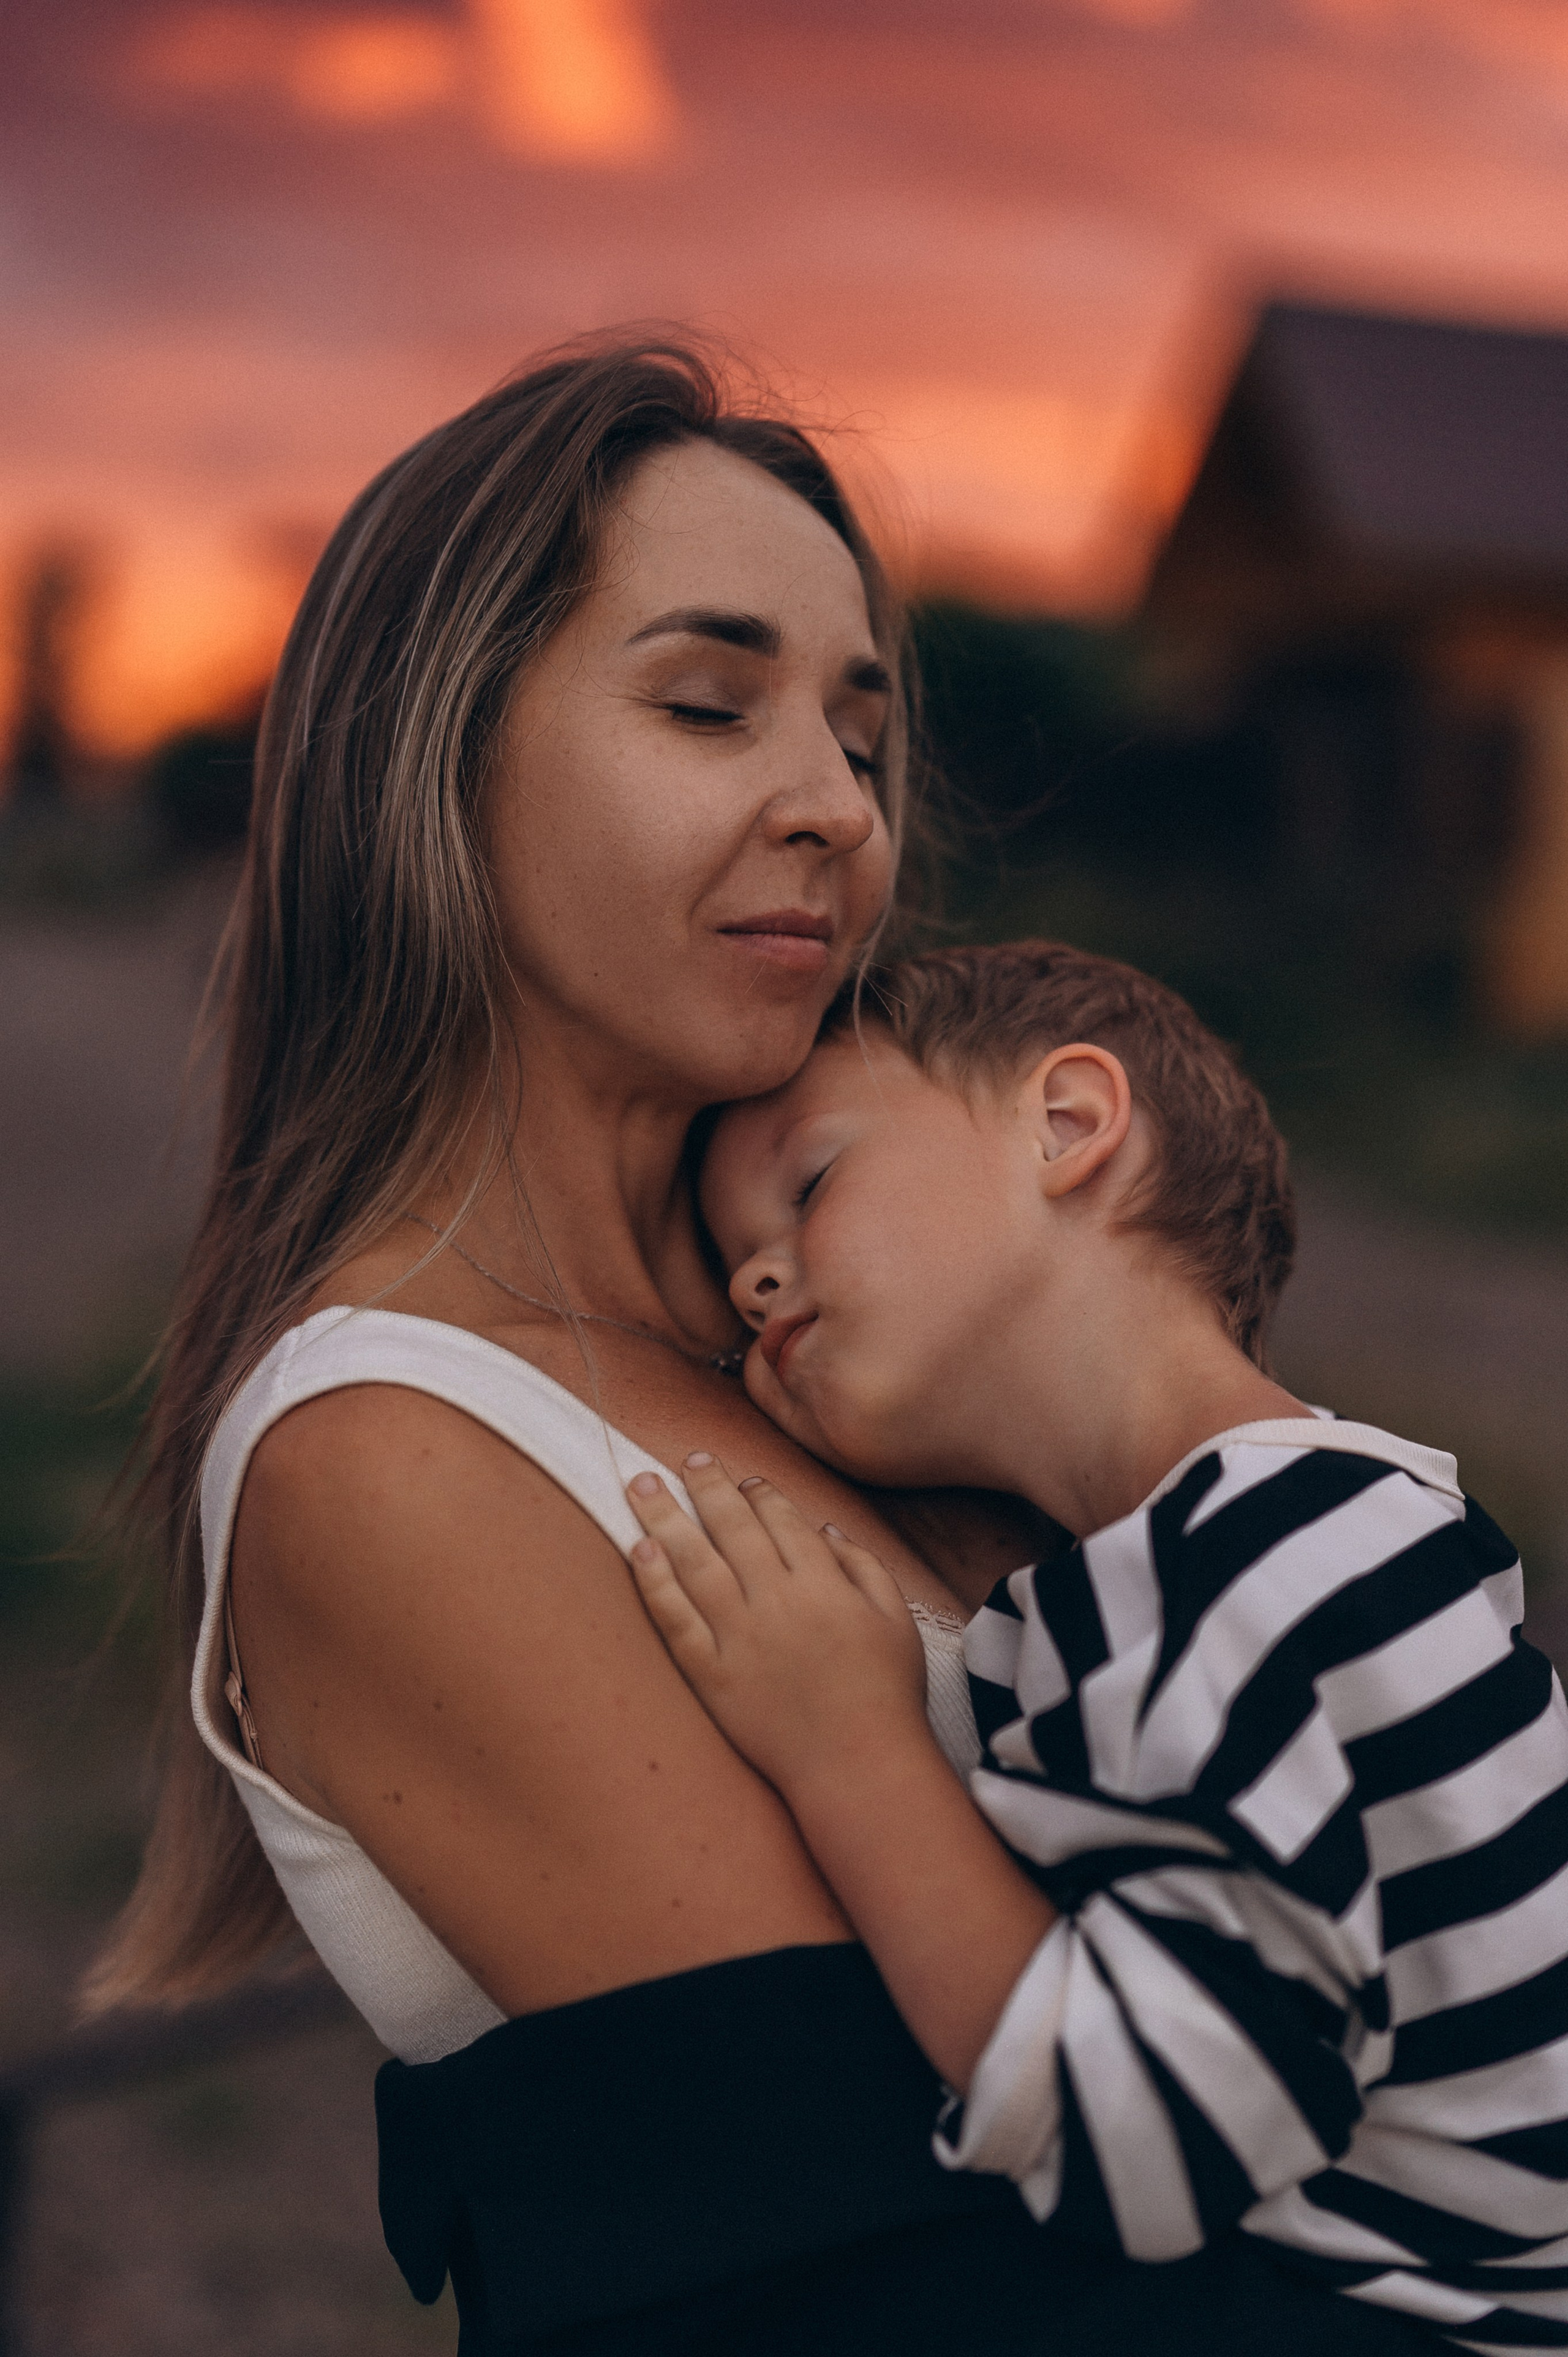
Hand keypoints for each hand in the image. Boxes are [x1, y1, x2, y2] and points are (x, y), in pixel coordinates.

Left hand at [625, 1454, 930, 1800]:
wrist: (857, 1765)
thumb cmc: (885, 1692)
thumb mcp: (895, 1618)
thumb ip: (862, 1565)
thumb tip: (822, 1528)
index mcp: (821, 1583)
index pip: (780, 1520)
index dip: (758, 1492)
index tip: (742, 1477)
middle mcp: (775, 1601)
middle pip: (730, 1528)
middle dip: (706, 1487)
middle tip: (685, 1461)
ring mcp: (739, 1638)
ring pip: (693, 1563)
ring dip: (664, 1518)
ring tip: (641, 1485)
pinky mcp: (712, 1676)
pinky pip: (676, 1621)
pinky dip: (655, 1583)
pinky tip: (638, 1551)